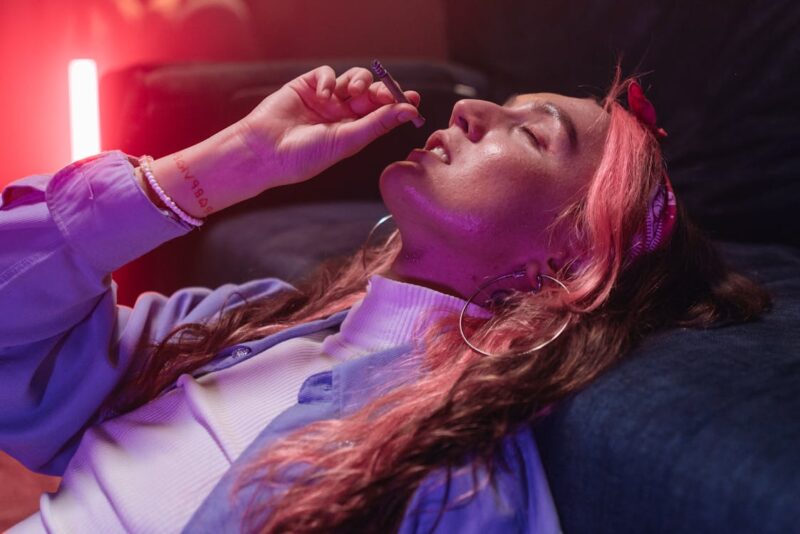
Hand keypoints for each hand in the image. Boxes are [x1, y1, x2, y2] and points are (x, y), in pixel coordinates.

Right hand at [233, 65, 420, 190]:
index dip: (398, 104)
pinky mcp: (308, 85)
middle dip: (381, 91)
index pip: (382, 113)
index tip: (413, 99)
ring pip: (354, 79)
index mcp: (353, 132)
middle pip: (372, 93)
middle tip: (384, 94)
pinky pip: (328, 73)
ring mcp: (325, 99)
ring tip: (353, 93)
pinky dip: (330, 80)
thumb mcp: (347, 141)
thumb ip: (378, 123)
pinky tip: (324, 95)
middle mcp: (342, 114)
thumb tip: (410, 111)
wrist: (265, 150)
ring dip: (360, 82)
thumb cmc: (304, 155)